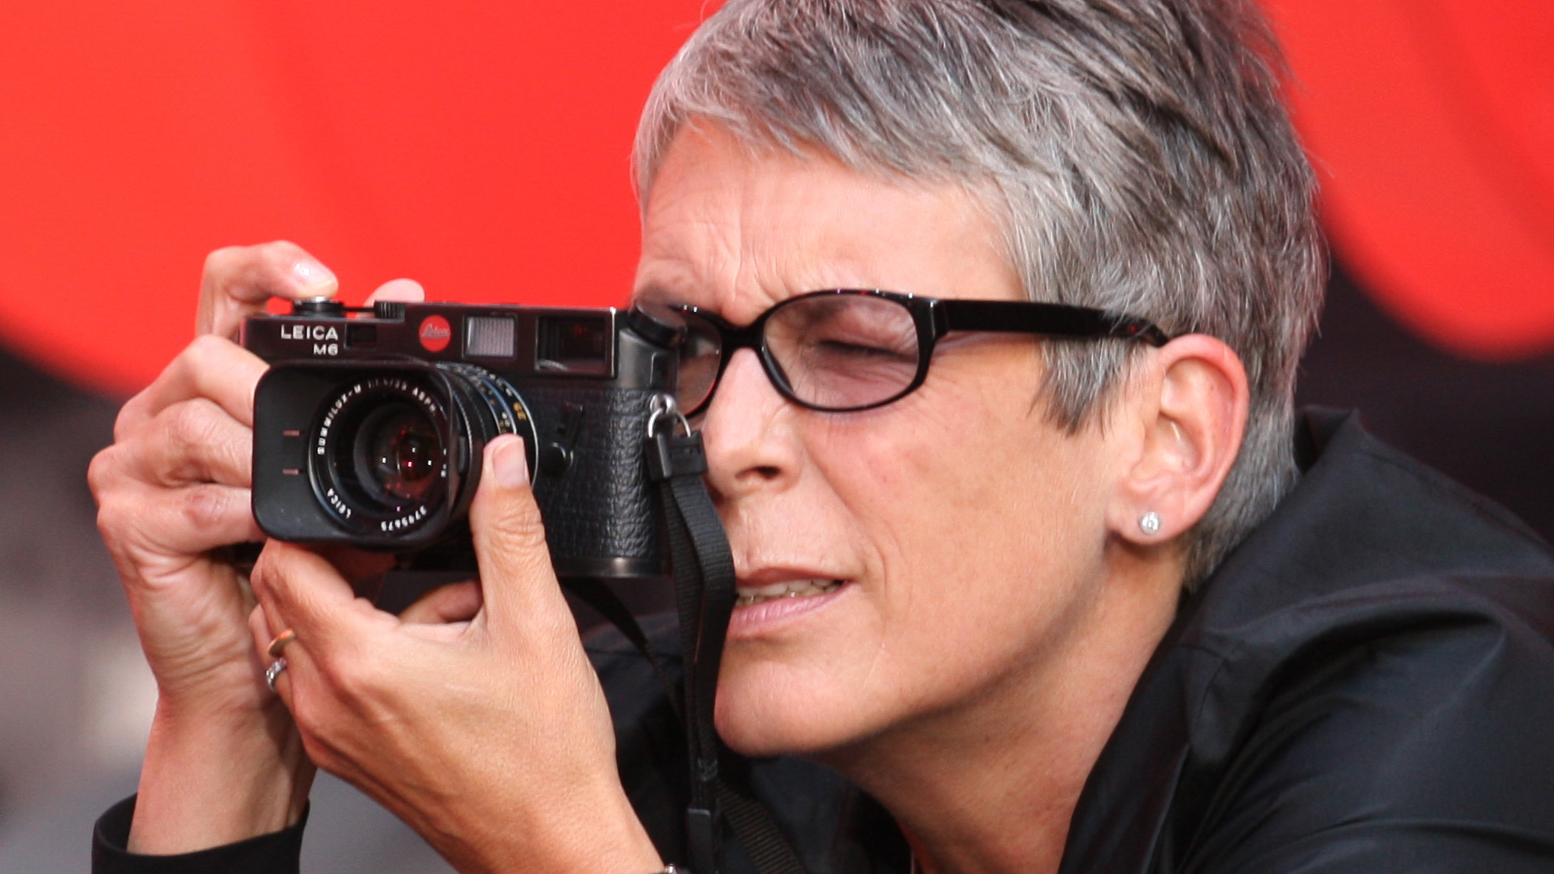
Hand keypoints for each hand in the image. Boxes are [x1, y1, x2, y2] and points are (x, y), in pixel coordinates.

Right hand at [88, 241, 423, 852]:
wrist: (263, 670)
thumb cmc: (310, 568)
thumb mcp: (350, 475)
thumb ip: (363, 398)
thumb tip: (412, 295)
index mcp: (219, 386)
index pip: (224, 288)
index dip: (268, 266)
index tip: (326, 277)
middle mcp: (164, 412)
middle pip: (206, 355)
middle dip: (273, 394)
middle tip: (317, 439)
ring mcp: (135, 466)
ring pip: (196, 423)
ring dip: (265, 461)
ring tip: (304, 499)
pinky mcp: (127, 524)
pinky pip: (190, 502)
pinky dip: (244, 516)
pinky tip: (271, 534)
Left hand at [249, 435, 662, 873]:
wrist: (549, 842)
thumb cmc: (543, 755)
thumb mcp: (536, 622)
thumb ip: (509, 529)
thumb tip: (500, 464)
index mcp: (361, 662)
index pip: (282, 562)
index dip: (312, 524)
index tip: (358, 514)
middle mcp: (328, 702)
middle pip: (279, 597)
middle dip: (331, 561)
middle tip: (398, 552)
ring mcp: (332, 735)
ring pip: (299, 639)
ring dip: (347, 608)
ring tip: (431, 609)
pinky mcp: (348, 757)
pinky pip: (323, 682)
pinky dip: (360, 654)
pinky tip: (435, 657)